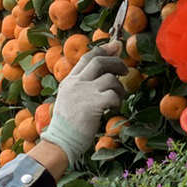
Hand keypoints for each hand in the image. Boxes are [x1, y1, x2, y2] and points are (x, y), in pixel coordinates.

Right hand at [41, 43, 127, 166]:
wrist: (61, 140)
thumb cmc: (67, 125)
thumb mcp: (69, 99)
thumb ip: (82, 86)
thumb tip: (104, 75)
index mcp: (69, 81)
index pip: (87, 57)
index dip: (103, 49)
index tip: (115, 46)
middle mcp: (76, 83)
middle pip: (99, 61)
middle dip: (116, 62)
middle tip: (125, 70)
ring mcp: (84, 92)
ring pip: (110, 79)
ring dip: (119, 88)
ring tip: (118, 98)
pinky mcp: (93, 104)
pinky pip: (113, 95)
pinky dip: (118, 101)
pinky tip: (114, 108)